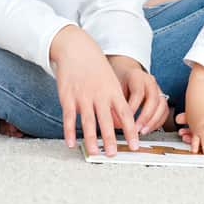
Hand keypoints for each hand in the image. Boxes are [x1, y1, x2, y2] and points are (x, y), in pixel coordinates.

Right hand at [50, 26, 138, 156]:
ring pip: (88, 122)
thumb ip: (115, 101)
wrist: (76, 49)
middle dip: (110, 139)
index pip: (125, 114)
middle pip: (107, 121)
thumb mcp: (111, 81)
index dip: (130, 131)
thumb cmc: (96, 67)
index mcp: (113, 91)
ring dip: (91, 139)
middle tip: (114, 154)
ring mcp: (83, 96)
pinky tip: (71, 143)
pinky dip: (69, 131)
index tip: (135, 145)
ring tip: (95, 152)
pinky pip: (69, 117)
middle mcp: (99, 95)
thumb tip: (120, 123)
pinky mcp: (68, 97)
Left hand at [108, 55, 168, 134]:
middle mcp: (150, 82)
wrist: (126, 74)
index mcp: (137, 76)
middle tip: (136, 129)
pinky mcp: (162, 98)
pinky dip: (158, 122)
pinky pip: (165, 112)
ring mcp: (158, 89)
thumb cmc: (119, 81)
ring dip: (153, 121)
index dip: (133, 108)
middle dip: (145, 117)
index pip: (138, 92)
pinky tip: (148, 129)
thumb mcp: (114, 87)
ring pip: (162, 106)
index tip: (125, 120)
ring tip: (143, 131)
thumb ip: (115, 102)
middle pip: (153, 99)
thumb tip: (113, 123)